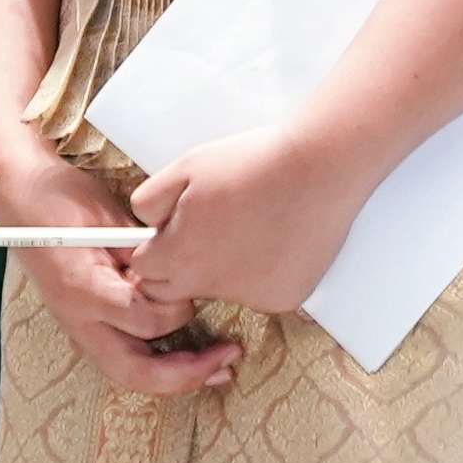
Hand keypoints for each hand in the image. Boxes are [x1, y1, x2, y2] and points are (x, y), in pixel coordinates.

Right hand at [0, 152, 244, 397]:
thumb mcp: (106, 216)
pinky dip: (158, 362)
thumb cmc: (61, 199)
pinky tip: (187, 355)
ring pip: (129, 373)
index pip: (142, 319)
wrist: (18, 197)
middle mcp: (79, 319)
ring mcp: (80, 326)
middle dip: (184, 375)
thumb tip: (180, 269)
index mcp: (83, 289)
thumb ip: (141, 249)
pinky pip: (124, 357)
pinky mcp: (86, 324)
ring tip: (216, 369)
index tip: (199, 288)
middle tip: (225, 364)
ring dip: (174, 377)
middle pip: (134, 372)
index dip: (178, 310)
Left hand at [128, 122, 357, 318]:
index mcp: (181, 255)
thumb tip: (145, 223)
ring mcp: (250, 297)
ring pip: (220, 291)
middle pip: (175, 292)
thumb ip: (150, 201)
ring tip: (248, 223)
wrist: (317, 167)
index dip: (155, 247)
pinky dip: (261, 272)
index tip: (170, 233)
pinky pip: (258, 292)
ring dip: (223, 268)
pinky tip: (275, 237)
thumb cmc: (254, 163)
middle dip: (181, 265)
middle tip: (206, 230)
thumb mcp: (186, 166)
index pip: (145, 271)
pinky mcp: (282, 299)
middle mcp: (211, 285)